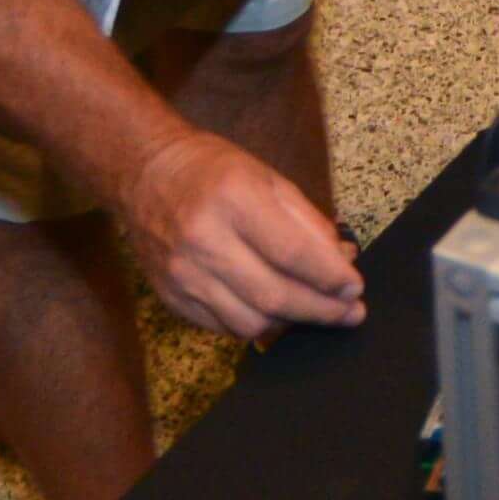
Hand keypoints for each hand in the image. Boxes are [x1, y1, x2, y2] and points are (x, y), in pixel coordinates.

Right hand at [114, 123, 366, 339]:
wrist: (144, 173)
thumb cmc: (212, 172)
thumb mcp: (269, 178)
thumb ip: (309, 222)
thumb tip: (342, 262)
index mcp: (233, 199)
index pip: (293, 253)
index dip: (330, 278)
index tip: (354, 288)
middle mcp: (203, 239)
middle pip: (274, 296)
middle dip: (321, 310)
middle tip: (349, 313)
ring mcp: (183, 273)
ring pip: (251, 322)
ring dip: (291, 322)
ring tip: (313, 310)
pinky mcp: (172, 296)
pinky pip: (225, 327)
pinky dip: (257, 325)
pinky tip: (274, 310)